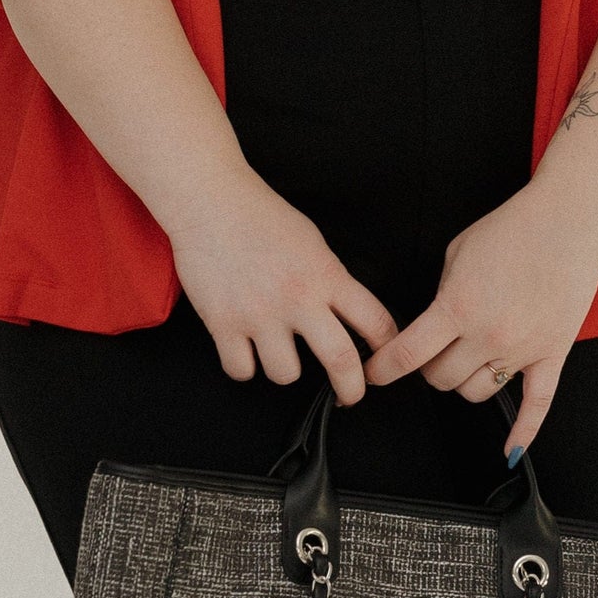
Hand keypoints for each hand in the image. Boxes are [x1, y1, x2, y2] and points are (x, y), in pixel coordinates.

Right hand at [168, 165, 397, 406]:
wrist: (210, 201)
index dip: (388, 348)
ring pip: (285, 375)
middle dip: (351, 389)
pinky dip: (244, 366)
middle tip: (349, 396)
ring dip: (284, 369)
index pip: (375, 321)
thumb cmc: (260, 216)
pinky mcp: (224, 324)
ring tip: (276, 350)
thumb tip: (345, 314)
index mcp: (326, 275)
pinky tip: (245, 350)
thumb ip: (329, 279)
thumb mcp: (312, 242)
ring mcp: (260, 314)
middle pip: (340, 361)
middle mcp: (297, 298)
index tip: (383, 360)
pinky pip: (242, 371)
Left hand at [361, 184, 597, 452]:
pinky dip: (522, 433)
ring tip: (467, 361)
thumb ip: (441, 296)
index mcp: (458, 307)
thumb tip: (431, 326)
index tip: (373, 374)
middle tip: (433, 353)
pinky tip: (510, 452)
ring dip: (464, 381)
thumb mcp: (457, 253)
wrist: (569, 221)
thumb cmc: (513, 230)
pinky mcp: (552, 355)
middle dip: (429, 369)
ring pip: (476, 393)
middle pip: (440, 379)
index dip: (383, 368)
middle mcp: (488, 335)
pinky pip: (536, 405)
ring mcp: (521, 350)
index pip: (407, 354)